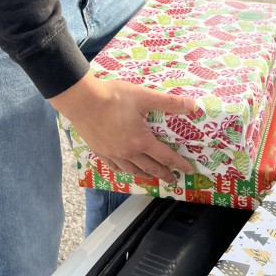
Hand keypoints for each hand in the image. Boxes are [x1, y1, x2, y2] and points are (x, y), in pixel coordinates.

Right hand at [51, 74, 195, 182]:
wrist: (83, 101)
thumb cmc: (114, 97)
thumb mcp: (144, 97)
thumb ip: (168, 102)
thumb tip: (192, 105)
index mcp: (141, 141)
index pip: (166, 157)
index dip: (179, 164)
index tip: (189, 171)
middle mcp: (128, 152)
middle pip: (150, 168)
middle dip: (164, 174)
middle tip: (173, 179)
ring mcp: (112, 154)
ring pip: (132, 171)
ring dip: (145, 174)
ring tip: (152, 176)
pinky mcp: (100, 151)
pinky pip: (115, 167)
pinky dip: (124, 170)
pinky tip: (126, 169)